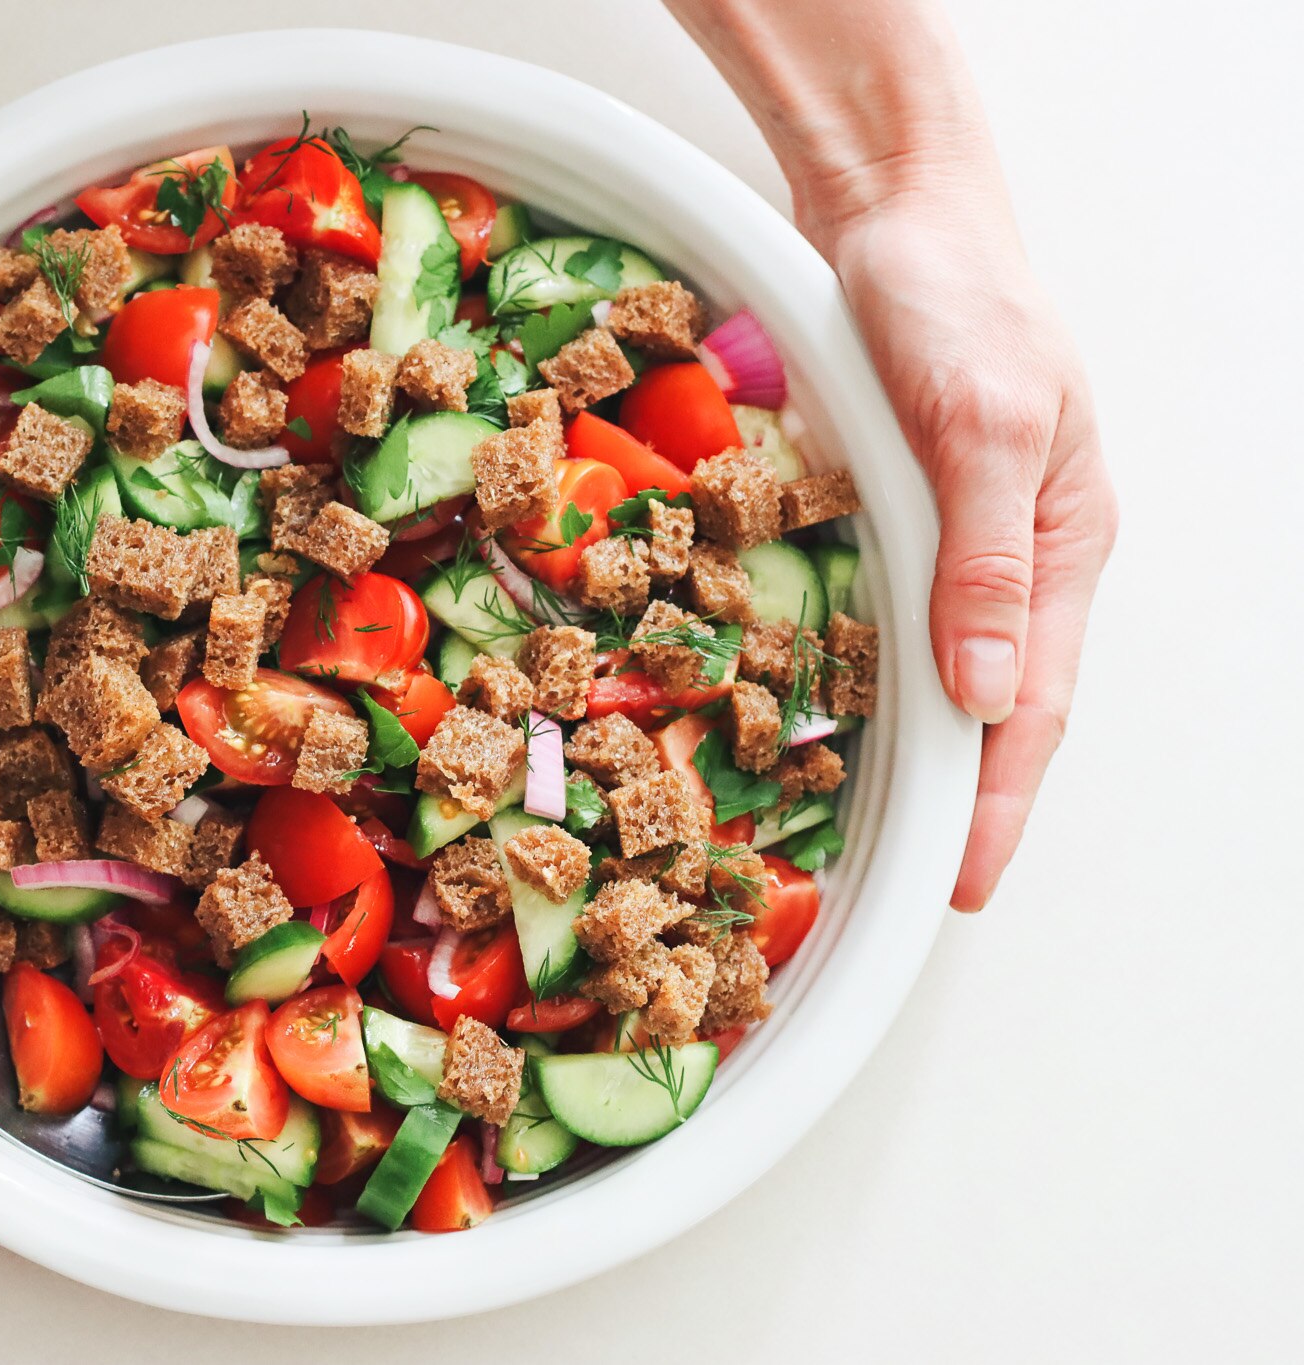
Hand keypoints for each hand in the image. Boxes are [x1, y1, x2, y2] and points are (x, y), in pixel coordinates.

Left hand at [827, 191, 1116, 908]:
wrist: (900, 211)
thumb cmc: (956, 298)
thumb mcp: (980, 424)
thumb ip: (984, 557)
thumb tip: (988, 692)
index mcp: (1063, 543)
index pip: (1035, 706)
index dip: (998, 802)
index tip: (963, 885)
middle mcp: (1019, 552)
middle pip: (996, 705)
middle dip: (963, 799)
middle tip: (911, 887)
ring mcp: (964, 531)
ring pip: (947, 667)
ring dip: (918, 747)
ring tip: (873, 825)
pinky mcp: (908, 507)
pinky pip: (899, 616)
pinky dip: (876, 676)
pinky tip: (840, 710)